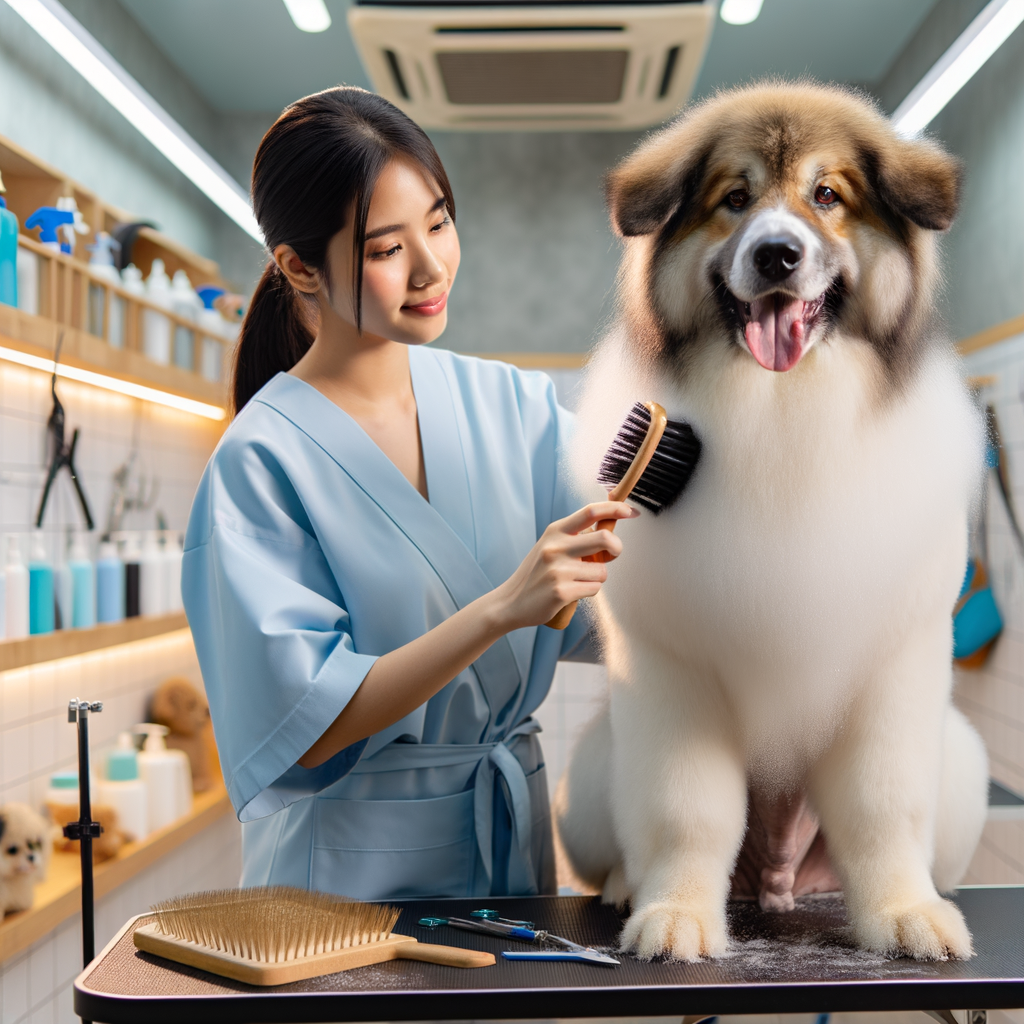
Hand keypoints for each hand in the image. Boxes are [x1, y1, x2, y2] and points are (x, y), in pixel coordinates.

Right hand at [491, 502, 638, 630]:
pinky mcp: (561, 592)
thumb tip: (608, 528)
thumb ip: (576, 537)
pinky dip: (588, 592)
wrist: (511, 602)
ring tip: (577, 581)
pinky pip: (594, 589)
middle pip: (604, 539)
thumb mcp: (550, 546)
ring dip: (596, 578)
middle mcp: (556, 547)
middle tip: (611, 555)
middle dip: (616, 548)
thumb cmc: (536, 574)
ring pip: (602, 571)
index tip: (630, 511)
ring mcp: (558, 570)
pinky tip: (571, 593)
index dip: (615, 508)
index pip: (590, 511)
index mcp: (555, 531)